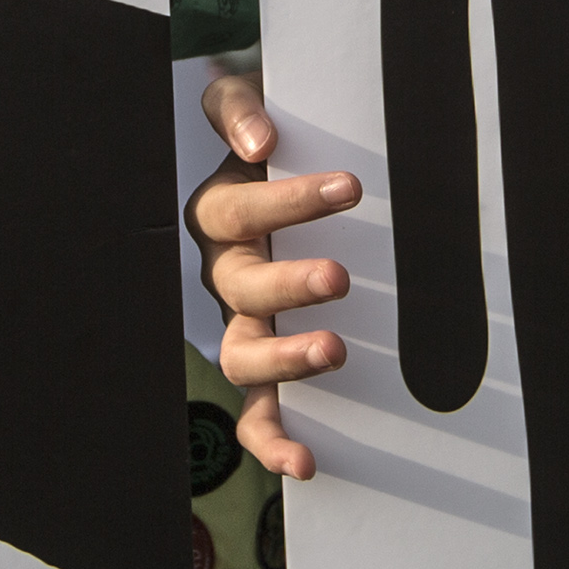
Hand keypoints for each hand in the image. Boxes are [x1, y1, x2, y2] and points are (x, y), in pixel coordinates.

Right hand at [187, 65, 360, 480]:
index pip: (242, 208)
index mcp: (219, 214)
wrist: (272, 165)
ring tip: (333, 351)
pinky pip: (255, 411)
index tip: (349, 188)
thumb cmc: (268, 141)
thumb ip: (238, 107)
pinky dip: (271, 439)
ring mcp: (241, 324)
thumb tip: (260, 135)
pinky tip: (304, 463)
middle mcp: (224, 274)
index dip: (290, 201)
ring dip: (283, 359)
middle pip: (241, 286)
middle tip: (337, 276)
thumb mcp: (241, 105)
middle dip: (288, 284)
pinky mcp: (264, 367)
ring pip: (242, 354)